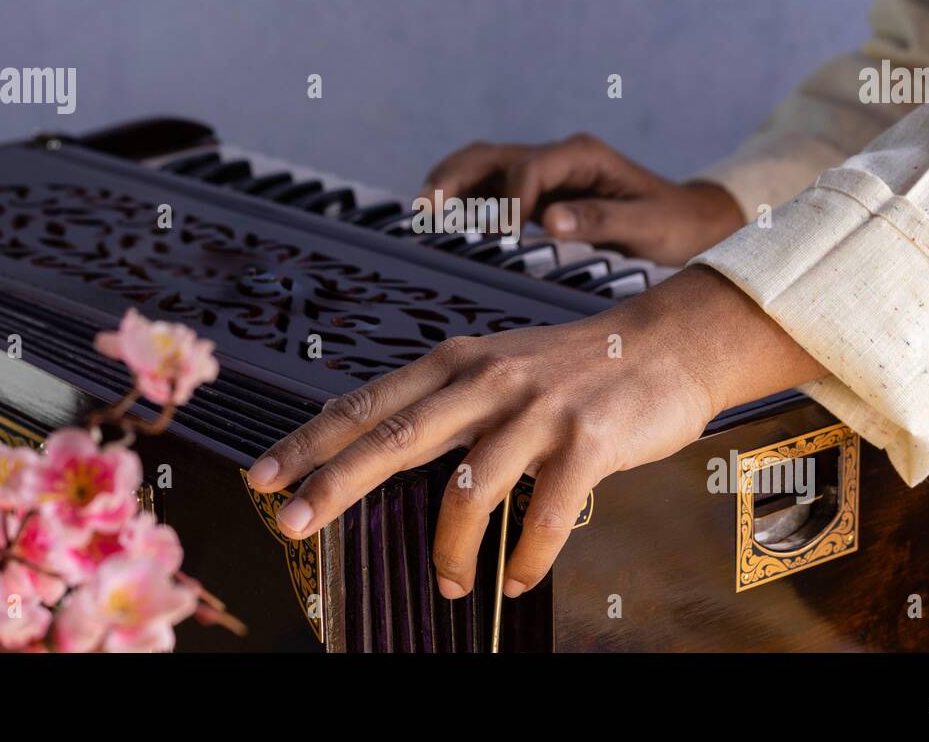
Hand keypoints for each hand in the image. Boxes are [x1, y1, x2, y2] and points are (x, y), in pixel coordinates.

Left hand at [244, 266, 822, 598]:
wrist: (666, 343)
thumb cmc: (575, 366)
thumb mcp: (498, 365)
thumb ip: (446, 402)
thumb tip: (382, 453)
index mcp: (456, 361)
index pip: (367, 403)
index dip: (310, 440)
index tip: (262, 474)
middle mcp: (486, 379)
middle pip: (393, 439)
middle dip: (333, 484)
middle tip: (291, 521)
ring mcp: (537, 409)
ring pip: (467, 489)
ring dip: (448, 550)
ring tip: (445, 584)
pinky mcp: (587, 441)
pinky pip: (543, 516)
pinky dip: (526, 557)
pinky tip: (519, 579)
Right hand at [420, 133, 744, 264]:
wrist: (688, 219)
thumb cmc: (672, 222)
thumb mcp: (646, 224)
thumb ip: (599, 219)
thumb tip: (550, 221)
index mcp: (582, 156)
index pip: (529, 169)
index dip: (512, 201)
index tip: (506, 236)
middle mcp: (558, 157)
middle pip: (492, 156)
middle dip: (455, 178)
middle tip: (425, 208)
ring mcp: (545, 172)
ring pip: (484, 167)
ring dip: (450, 184)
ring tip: (421, 212)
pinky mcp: (538, 191)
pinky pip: (491, 187)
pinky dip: (464, 198)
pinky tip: (443, 217)